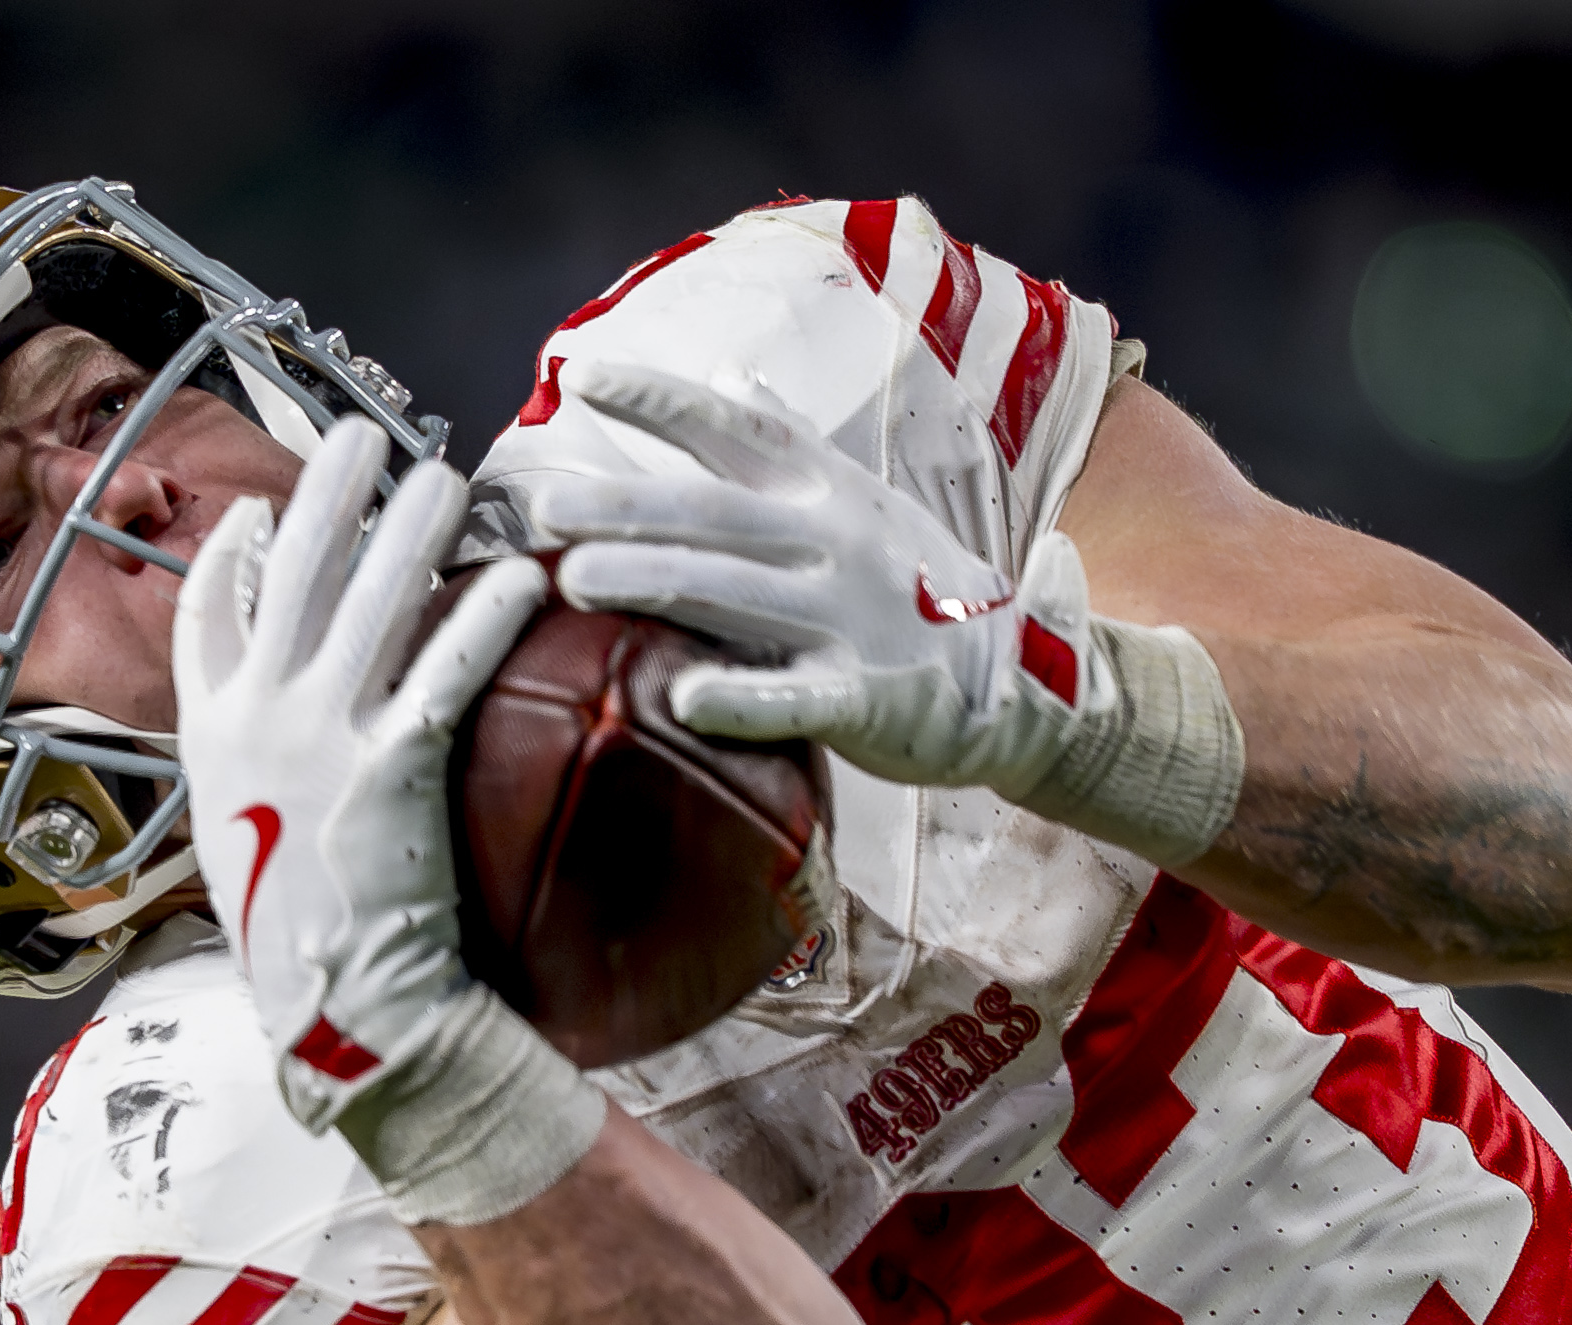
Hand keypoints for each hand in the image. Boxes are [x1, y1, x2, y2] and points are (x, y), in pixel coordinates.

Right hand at [173, 418, 549, 1132]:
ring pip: (369, 602)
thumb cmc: (306, 943)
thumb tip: (285, 728)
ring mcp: (320, 739)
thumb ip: (254, 775)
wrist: (338, 1009)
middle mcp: (257, 722)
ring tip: (449, 475)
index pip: (205, 623)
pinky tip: (522, 580)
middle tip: (362, 433)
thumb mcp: (246, 846)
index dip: (226, 561)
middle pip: (291, 577)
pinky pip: (442, 670)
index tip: (255, 515)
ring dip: (410, 527)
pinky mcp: (390, 769)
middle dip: (326, 494)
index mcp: (211, 737)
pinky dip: (482, 617)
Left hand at [529, 361, 1104, 795]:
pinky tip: (680, 696)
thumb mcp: (870, 501)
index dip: (661, 402)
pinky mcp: (869, 698)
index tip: (583, 379)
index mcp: (833, 493)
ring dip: (651, 584)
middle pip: (716, 516)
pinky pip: (796, 697)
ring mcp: (853, 620)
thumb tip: (732, 378)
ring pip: (737, 594)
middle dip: (626, 507)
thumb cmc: (925, 589)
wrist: (1024, 680)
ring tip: (571, 583)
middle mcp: (839, 544)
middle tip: (547, 509)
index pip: (738, 430)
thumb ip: (793, 448)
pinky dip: (741, 697)